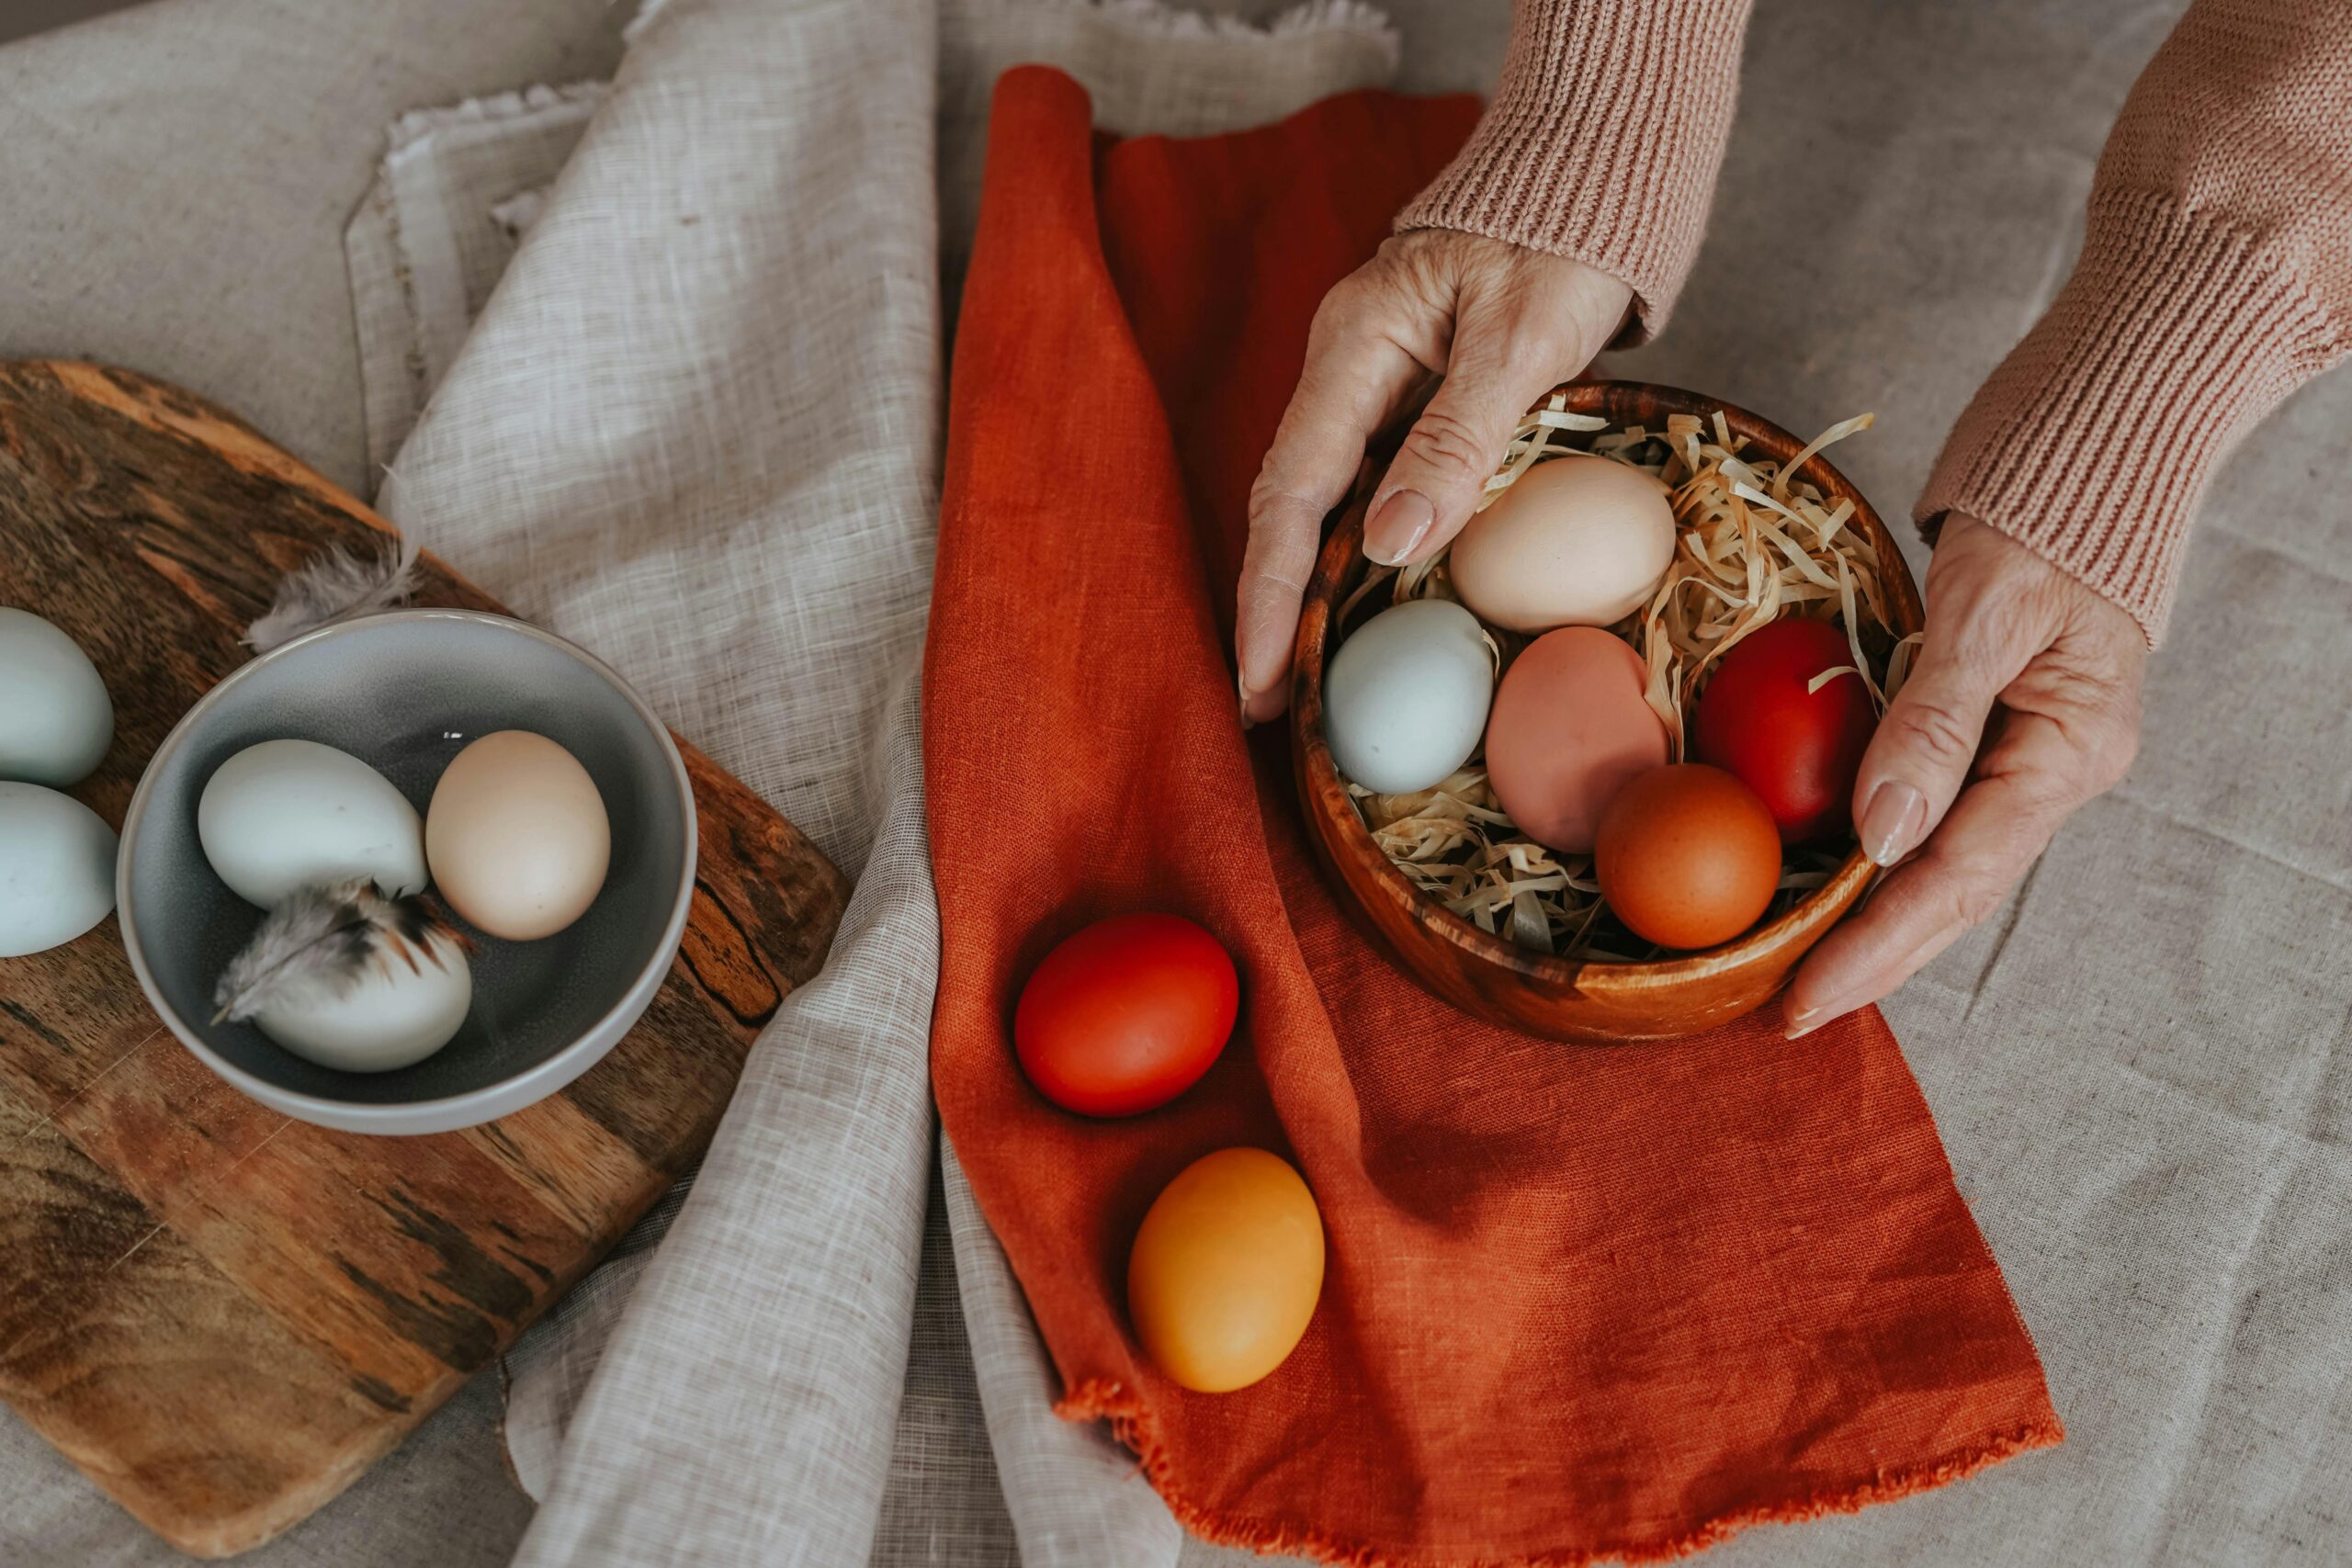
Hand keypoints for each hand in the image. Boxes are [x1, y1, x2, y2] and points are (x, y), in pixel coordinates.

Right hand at [1237, 230, 1632, 723]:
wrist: (1590, 180)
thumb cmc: (1564, 239)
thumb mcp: (1521, 337)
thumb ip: (1458, 438)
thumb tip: (1391, 547)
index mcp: (1354, 348)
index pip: (1292, 492)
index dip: (1271, 591)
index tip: (1260, 675)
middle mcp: (1349, 373)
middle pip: (1292, 509)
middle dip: (1274, 609)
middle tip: (1267, 705)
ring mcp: (1377, 389)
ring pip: (1330, 507)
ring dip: (1314, 595)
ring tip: (1304, 682)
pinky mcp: (1414, 405)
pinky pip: (1377, 493)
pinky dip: (1366, 561)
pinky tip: (1368, 618)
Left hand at [1786, 513, 2146, 1035]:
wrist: (2096, 449)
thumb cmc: (2043, 512)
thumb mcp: (1986, 607)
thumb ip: (1936, 718)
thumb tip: (1880, 836)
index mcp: (2068, 751)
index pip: (1960, 877)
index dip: (1880, 945)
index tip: (1807, 995)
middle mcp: (2052, 771)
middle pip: (1953, 893)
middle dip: (1872, 959)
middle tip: (1787, 1014)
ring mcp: (2027, 758)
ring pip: (1941, 865)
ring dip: (1872, 925)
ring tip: (1795, 976)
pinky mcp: (1994, 736)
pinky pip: (1931, 818)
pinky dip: (1878, 864)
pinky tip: (1826, 892)